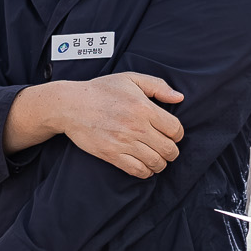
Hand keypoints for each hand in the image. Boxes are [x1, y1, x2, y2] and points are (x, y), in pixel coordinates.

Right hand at [54, 71, 185, 177]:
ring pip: (156, 162)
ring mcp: (123, 142)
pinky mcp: (111, 154)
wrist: (71, 105)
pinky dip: (146, 172)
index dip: (178, 134)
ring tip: (157, 159)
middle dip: (171, 151)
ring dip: (160, 163)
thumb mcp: (130, 79)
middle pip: (169, 149)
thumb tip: (179, 97)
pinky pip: (137, 170)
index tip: (171, 134)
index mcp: (144, 108)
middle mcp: (136, 127)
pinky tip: (144, 166)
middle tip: (166, 148)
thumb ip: (157, 86)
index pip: (175, 130)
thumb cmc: (100, 90)